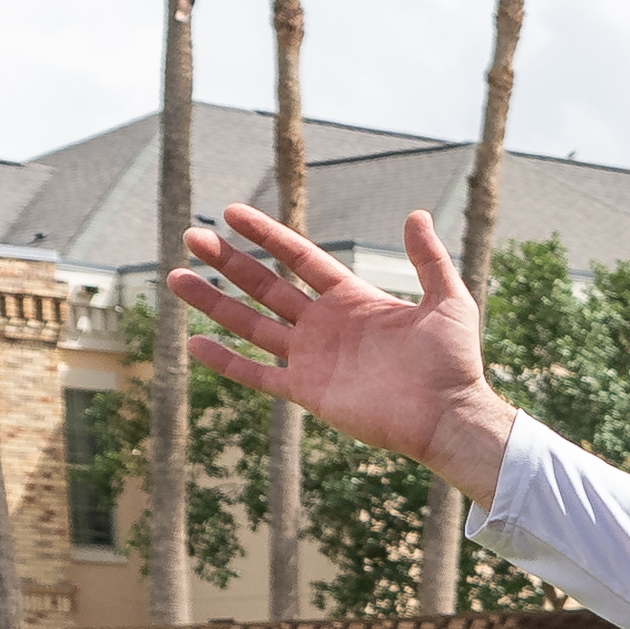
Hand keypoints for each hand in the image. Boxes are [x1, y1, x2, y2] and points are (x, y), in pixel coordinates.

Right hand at [163, 203, 519, 495]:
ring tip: (175, 277)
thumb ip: (428, 259)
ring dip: (213, 303)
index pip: (298, 258)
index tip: (229, 212)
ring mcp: (312, 358)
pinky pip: (257, 374)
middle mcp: (325, 326)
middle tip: (190, 237)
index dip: (265, 235)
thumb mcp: (448, 300)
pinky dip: (225, 361)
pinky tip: (193, 342)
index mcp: (352, 300)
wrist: (450, 416)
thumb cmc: (454, 362)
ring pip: (251, 325)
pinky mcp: (307, 392)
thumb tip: (415, 214)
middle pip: (265, 286)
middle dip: (228, 262)